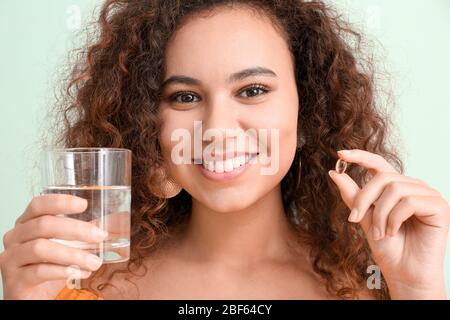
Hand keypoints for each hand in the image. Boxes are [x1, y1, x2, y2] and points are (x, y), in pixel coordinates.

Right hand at [0, 194, 107, 299]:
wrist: (33, 296)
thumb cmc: (51, 264)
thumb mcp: (69, 244)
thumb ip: (88, 231)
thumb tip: (120, 218)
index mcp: (27, 223)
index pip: (38, 204)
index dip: (60, 202)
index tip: (84, 204)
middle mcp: (15, 237)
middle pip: (43, 225)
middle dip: (76, 229)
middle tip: (100, 236)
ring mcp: (11, 258)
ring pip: (40, 248)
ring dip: (73, 254)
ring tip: (95, 262)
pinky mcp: (15, 280)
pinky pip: (38, 272)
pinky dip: (62, 271)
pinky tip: (80, 273)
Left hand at [329, 149, 449, 298]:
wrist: (404, 274)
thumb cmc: (388, 248)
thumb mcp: (365, 218)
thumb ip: (353, 195)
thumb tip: (335, 172)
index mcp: (397, 187)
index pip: (379, 164)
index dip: (360, 156)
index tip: (340, 154)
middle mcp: (414, 187)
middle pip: (383, 177)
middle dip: (364, 198)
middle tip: (354, 219)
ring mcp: (428, 195)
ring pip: (394, 188)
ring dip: (380, 214)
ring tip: (380, 233)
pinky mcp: (439, 206)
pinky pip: (409, 201)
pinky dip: (395, 219)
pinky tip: (393, 232)